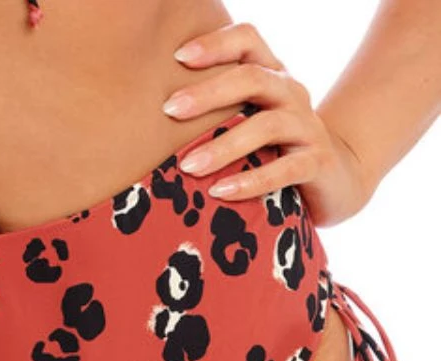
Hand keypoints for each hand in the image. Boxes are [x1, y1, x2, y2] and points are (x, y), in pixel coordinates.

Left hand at [164, 22, 374, 227]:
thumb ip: (217, 112)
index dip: (216, 43)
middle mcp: (292, 94)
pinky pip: (284, 169)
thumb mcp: (249, 124)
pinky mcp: (317, 163)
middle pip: (252, 78)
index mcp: (272, 77)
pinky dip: (251, 181)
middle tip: (169, 109)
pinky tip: (220, 192)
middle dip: (208, 93)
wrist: (336, 181)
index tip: (178, 58)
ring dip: (223, 146)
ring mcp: (308, 128)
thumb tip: (153, 116)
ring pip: (267, 125)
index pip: (248, 40)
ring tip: (188, 166)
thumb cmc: (275, 151)